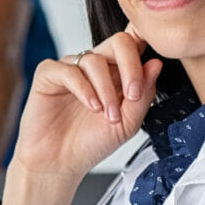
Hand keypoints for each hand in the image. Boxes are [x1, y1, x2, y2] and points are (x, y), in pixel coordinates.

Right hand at [1, 28, 161, 204]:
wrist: (60, 164)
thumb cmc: (91, 143)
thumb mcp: (128, 124)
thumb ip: (144, 94)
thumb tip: (156, 64)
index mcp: (116, 72)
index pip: (134, 43)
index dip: (146, 39)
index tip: (157, 60)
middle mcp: (94, 66)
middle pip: (118, 42)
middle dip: (130, 67)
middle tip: (133, 95)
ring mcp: (71, 67)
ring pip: (94, 60)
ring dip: (106, 90)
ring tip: (108, 115)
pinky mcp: (48, 75)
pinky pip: (68, 70)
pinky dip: (84, 89)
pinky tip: (92, 107)